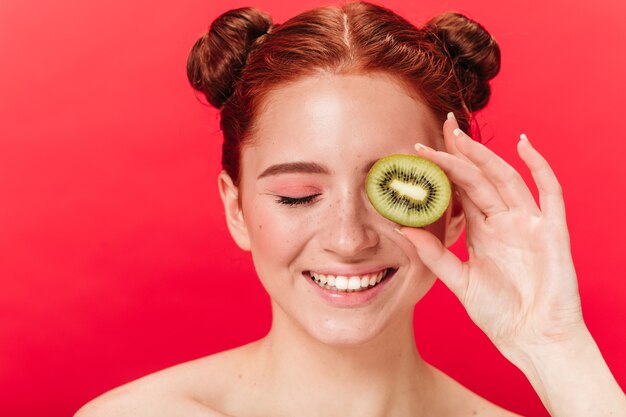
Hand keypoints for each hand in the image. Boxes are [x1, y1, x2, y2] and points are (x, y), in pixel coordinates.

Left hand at [402, 114, 585, 357]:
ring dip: (485, 155)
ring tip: (462, 134)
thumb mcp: (459, 281)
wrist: (532, 339)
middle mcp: (504, 220)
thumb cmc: (499, 313)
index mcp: (482, 230)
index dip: (444, 169)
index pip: (460, 190)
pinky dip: (539, 167)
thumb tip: (402, 229)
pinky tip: (523, 144)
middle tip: (442, 125)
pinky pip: (549, 192)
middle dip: (462, 151)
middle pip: (481, 176)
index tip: (420, 150)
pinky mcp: (551, 230)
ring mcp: (528, 223)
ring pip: (505, 179)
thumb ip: (434, 255)